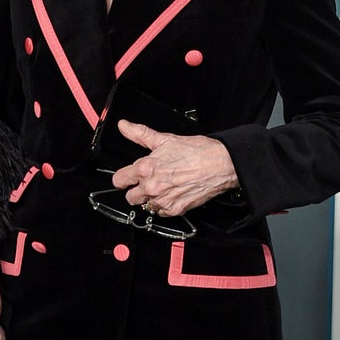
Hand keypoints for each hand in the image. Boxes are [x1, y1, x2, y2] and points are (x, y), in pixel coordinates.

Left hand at [109, 121, 239, 216]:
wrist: (220, 164)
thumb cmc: (197, 151)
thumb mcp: (165, 139)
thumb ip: (140, 134)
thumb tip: (124, 126)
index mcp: (145, 168)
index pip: (119, 180)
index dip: (122, 178)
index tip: (126, 177)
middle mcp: (151, 186)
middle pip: (130, 197)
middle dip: (136, 190)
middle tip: (146, 182)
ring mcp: (163, 200)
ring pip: (145, 206)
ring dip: (150, 199)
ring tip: (162, 187)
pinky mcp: (176, 210)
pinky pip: (161, 213)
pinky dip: (164, 205)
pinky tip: (172, 194)